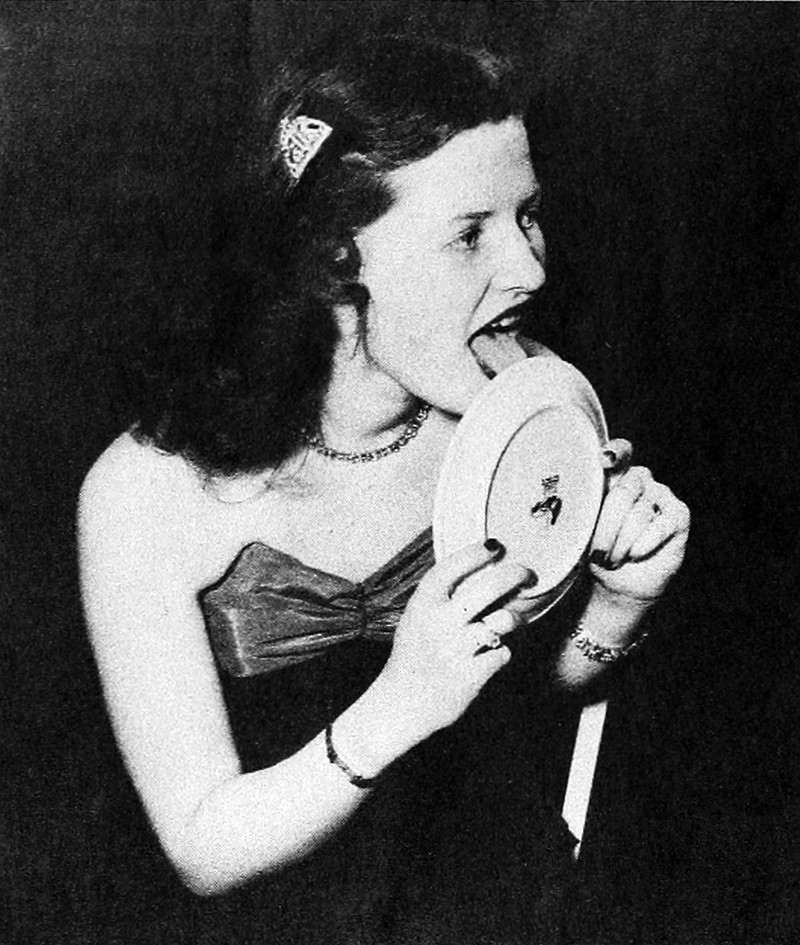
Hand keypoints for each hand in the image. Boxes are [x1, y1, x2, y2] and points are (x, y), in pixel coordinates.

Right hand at [377, 541, 531, 741]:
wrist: (400, 705)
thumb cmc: (412, 656)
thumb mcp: (416, 619)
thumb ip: (440, 598)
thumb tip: (478, 569)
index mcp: (422, 606)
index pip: (451, 568)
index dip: (475, 553)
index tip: (495, 544)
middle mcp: (440, 624)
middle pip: (489, 588)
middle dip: (515, 575)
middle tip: (527, 573)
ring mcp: (458, 650)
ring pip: (504, 620)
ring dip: (514, 617)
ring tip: (512, 619)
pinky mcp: (472, 676)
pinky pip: (504, 654)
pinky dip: (502, 653)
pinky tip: (492, 654)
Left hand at [589, 438, 690, 606]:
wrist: (619, 582)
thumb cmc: (597, 551)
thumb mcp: (583, 531)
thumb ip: (584, 511)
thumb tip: (578, 506)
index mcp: (611, 477)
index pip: (619, 452)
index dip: (614, 453)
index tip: (605, 459)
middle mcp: (637, 480)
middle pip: (621, 495)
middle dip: (606, 530)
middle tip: (598, 553)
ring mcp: (660, 494)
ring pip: (637, 515)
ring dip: (621, 544)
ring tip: (613, 559)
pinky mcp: (678, 514)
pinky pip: (660, 525)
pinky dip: (643, 544)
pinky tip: (634, 554)